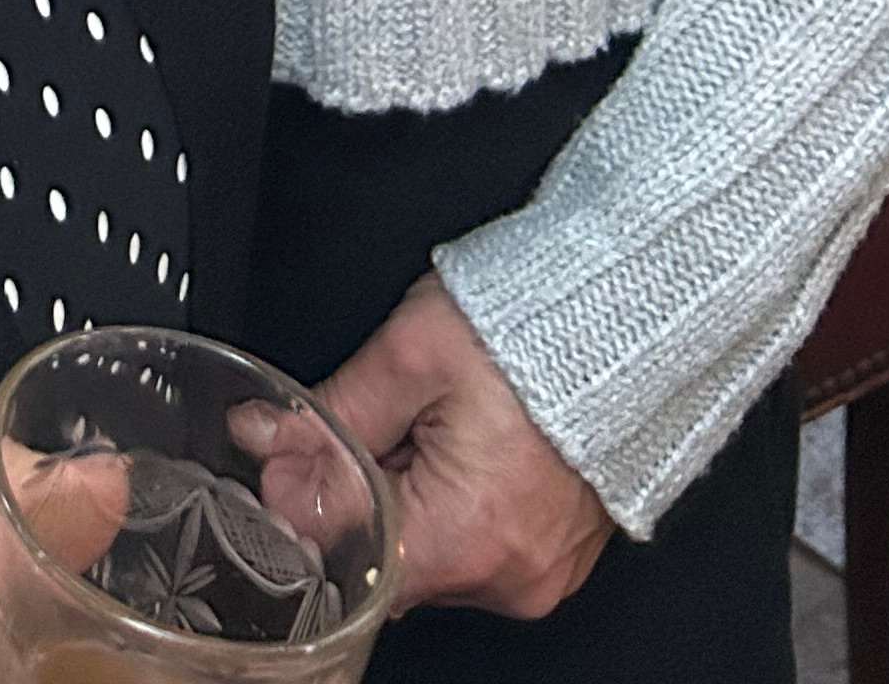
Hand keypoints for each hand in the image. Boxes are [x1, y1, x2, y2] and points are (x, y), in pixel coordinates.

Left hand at [316, 275, 610, 619]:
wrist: (624, 314)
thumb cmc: (531, 329)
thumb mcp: (408, 355)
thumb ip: (328, 414)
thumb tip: (264, 439)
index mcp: (465, 536)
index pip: (348, 562)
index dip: (310, 506)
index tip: (296, 456)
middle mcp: (507, 574)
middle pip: (389, 560)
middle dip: (362, 491)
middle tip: (378, 415)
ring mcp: (539, 571)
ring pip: (432, 551)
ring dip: (409, 496)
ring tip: (431, 422)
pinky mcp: (556, 555)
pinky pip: (480, 545)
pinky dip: (456, 502)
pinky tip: (465, 444)